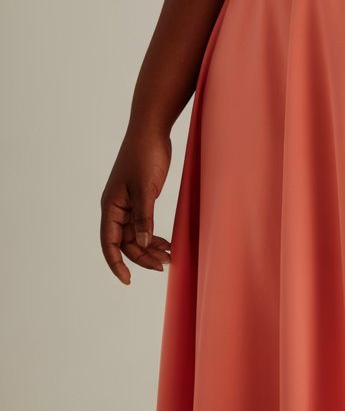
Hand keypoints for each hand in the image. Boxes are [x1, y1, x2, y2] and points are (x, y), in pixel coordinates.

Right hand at [100, 122, 172, 284]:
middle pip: (126, 242)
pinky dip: (154, 234)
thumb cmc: (145, 155)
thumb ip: (144, 217)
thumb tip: (144, 244)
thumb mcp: (145, 188)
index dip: (116, 264)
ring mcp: (129, 203)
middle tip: (163, 265)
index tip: (128, 280)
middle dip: (142, 256)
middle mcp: (117, 207)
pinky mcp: (141, 197)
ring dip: (150, 247)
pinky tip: (167, 242)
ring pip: (137, 234)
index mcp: (111, 206)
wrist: (152, 129)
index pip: (109, 243)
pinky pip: (145, 223)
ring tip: (169, 256)